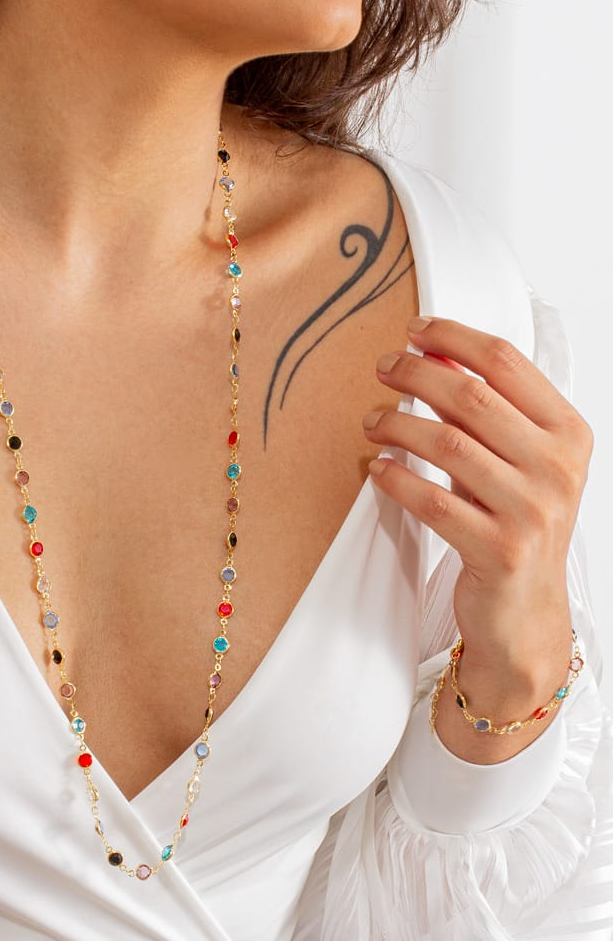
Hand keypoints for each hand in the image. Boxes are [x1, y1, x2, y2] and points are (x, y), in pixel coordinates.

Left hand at [362, 315, 592, 700]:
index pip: (507, 362)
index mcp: (569, 434)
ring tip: (371, 421)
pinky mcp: (498, 551)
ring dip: (396, 424)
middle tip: (382, 368)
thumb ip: (490, 412)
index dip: (454, 338)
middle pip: (470, 397)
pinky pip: (430, 500)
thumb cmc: (516, 523)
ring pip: (445, 444)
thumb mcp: (522, 461)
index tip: (415, 330)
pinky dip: (395, 477)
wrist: (526, 609)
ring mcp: (532, 512)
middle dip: (416, 373)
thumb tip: (432, 353)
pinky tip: (376, 466)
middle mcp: (558, 469)